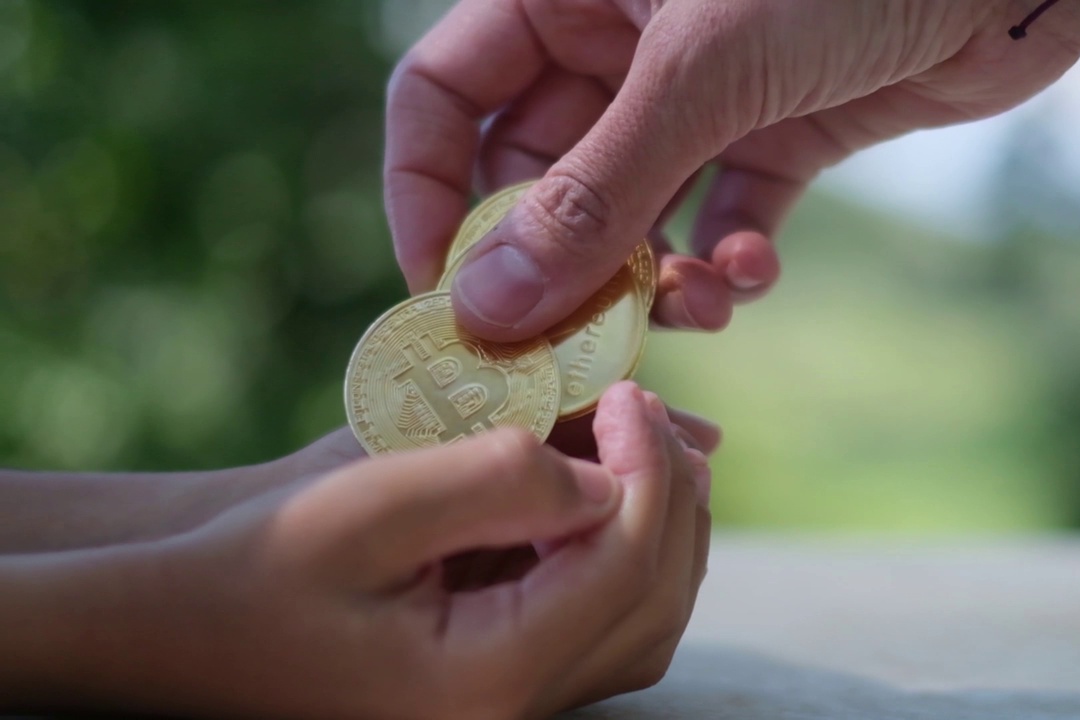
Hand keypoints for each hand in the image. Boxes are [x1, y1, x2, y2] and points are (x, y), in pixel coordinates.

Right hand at [9, 383, 714, 718]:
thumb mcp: (364, 502)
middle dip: (671, 498)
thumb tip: (609, 469)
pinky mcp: (500, 678)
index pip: (624, 569)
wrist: (180, 623)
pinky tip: (606, 485)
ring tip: (645, 441)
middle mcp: (514, 712)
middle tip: (651, 409)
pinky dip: (622, 550)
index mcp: (485, 681)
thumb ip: (498, 477)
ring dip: (661, 528)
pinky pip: (599, 621)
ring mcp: (510, 706)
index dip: (649, 470)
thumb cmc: (250, 564)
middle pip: (652, 604)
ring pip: (642, 622)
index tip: (630, 388)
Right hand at [384, 0, 1079, 339]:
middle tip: (581, 338)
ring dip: (652, 277)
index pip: (443, 95)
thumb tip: (485, 303)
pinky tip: (756, 271)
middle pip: (537, 176)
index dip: (426, 191)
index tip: (444, 293)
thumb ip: (593, 193)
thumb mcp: (700, 74)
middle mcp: (616, 44)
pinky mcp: (772, 134)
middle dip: (564, 263)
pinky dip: (730, 261)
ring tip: (695, 305)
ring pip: (632, 216)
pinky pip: (720, 218)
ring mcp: (695, 94)